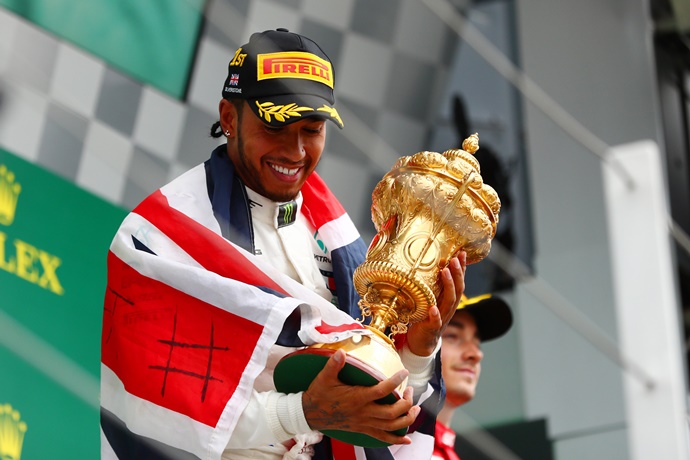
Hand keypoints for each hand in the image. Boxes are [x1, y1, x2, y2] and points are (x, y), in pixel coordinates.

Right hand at [302, 349, 420, 444]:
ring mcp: (364, 423)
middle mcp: (363, 413)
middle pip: (392, 412)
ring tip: (415, 409)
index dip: (395, 381)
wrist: (310, 414)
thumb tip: (341, 352)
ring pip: (391, 426)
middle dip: (406, 403)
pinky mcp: (362, 429)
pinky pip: (382, 438)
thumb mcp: (324, 377)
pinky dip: (396, 439)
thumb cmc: (319, 394)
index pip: (382, 391)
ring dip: (407, 419)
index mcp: (357, 398)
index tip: (404, 372)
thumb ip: (334, 365)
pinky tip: (407, 439)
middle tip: (410, 391)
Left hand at [405, 251, 466, 356]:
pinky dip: (435, 314)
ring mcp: (442, 318)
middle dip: (457, 273)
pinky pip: (436, 321)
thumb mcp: (432, 299)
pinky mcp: (432, 328)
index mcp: (449, 300)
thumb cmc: (426, 318)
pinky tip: (433, 308)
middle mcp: (448, 308)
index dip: (462, 268)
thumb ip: (434, 286)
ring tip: (445, 272)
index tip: (462, 253)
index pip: (459, 282)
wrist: (422, 342)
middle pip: (457, 289)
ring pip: (449, 302)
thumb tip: (433, 266)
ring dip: (448, 286)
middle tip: (454, 258)